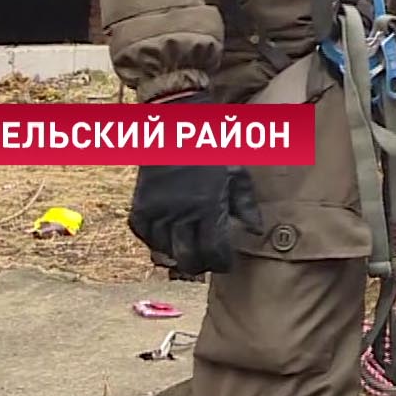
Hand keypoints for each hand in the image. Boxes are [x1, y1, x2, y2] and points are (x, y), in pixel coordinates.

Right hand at [127, 164, 263, 276]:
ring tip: (191, 250)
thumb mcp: (237, 174)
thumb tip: (255, 232)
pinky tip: (169, 238)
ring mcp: (157, 211)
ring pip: (164, 251)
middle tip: (208, 263)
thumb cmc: (212, 151)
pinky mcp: (140, 206)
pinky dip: (155, 241)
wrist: (176, 129)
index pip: (214, 251)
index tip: (226, 265)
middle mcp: (180, 213)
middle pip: (187, 259)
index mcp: (207, 206)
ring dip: (178, 254)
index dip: (221, 264)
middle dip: (200, 266)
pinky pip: (144, 236)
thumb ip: (246, 205)